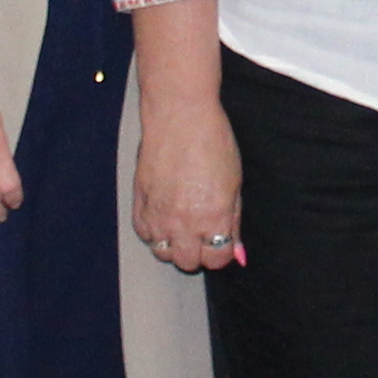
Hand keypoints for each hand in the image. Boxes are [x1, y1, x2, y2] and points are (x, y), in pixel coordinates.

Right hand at [136, 90, 242, 274]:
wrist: (179, 115)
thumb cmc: (212, 142)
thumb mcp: (235, 184)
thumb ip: (234, 222)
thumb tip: (238, 253)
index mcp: (213, 217)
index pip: (216, 259)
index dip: (222, 252)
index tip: (222, 240)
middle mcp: (183, 222)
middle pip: (188, 262)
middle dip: (198, 252)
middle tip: (202, 233)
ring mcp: (158, 214)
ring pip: (163, 253)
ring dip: (174, 244)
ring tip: (182, 223)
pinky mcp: (139, 202)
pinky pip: (144, 233)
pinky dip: (154, 230)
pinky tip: (164, 213)